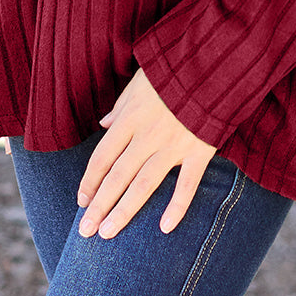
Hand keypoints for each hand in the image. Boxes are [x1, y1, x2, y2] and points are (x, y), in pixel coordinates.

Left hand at [76, 68, 216, 240]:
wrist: (214, 62)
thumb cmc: (174, 68)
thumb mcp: (140, 80)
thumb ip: (121, 105)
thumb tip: (104, 124)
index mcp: (131, 117)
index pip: (103, 156)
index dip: (90, 180)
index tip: (81, 200)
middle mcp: (148, 135)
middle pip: (117, 176)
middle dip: (99, 205)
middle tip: (85, 231)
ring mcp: (174, 145)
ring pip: (143, 185)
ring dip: (124, 211)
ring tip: (107, 233)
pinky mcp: (199, 150)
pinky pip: (187, 184)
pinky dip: (177, 207)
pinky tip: (165, 228)